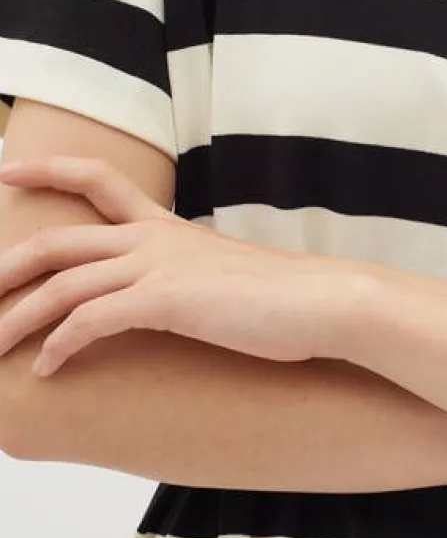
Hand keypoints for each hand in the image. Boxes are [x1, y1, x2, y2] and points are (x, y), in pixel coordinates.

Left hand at [0, 155, 359, 374]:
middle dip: (6, 266)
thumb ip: (196, 278)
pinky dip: (59, 345)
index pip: (98, 180)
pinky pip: (89, 321)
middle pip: (57, 241)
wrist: (325, 300)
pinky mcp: (164, 301)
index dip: (49, 168)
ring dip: (17, 318)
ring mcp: (157, 267)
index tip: (8, 169)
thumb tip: (189, 297)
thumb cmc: (288, 297)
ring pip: (62, 285)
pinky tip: (46, 368)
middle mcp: (154, 239)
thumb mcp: (229, 275)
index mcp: (168, 227)